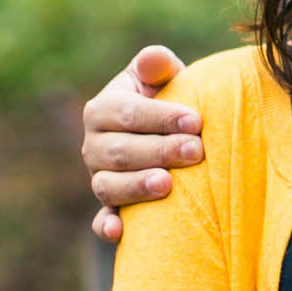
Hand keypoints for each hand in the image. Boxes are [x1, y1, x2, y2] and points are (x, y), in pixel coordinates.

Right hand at [82, 45, 199, 239]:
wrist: (170, 136)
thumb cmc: (169, 100)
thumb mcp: (163, 79)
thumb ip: (158, 66)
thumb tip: (154, 58)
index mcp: (102, 109)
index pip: (127, 113)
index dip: (161, 117)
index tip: (196, 121)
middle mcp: (94, 145)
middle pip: (121, 151)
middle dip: (160, 151)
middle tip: (197, 151)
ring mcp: (99, 178)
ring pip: (108, 186)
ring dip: (136, 187)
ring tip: (168, 184)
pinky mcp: (109, 207)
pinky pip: (101, 220)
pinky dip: (106, 227)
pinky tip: (119, 232)